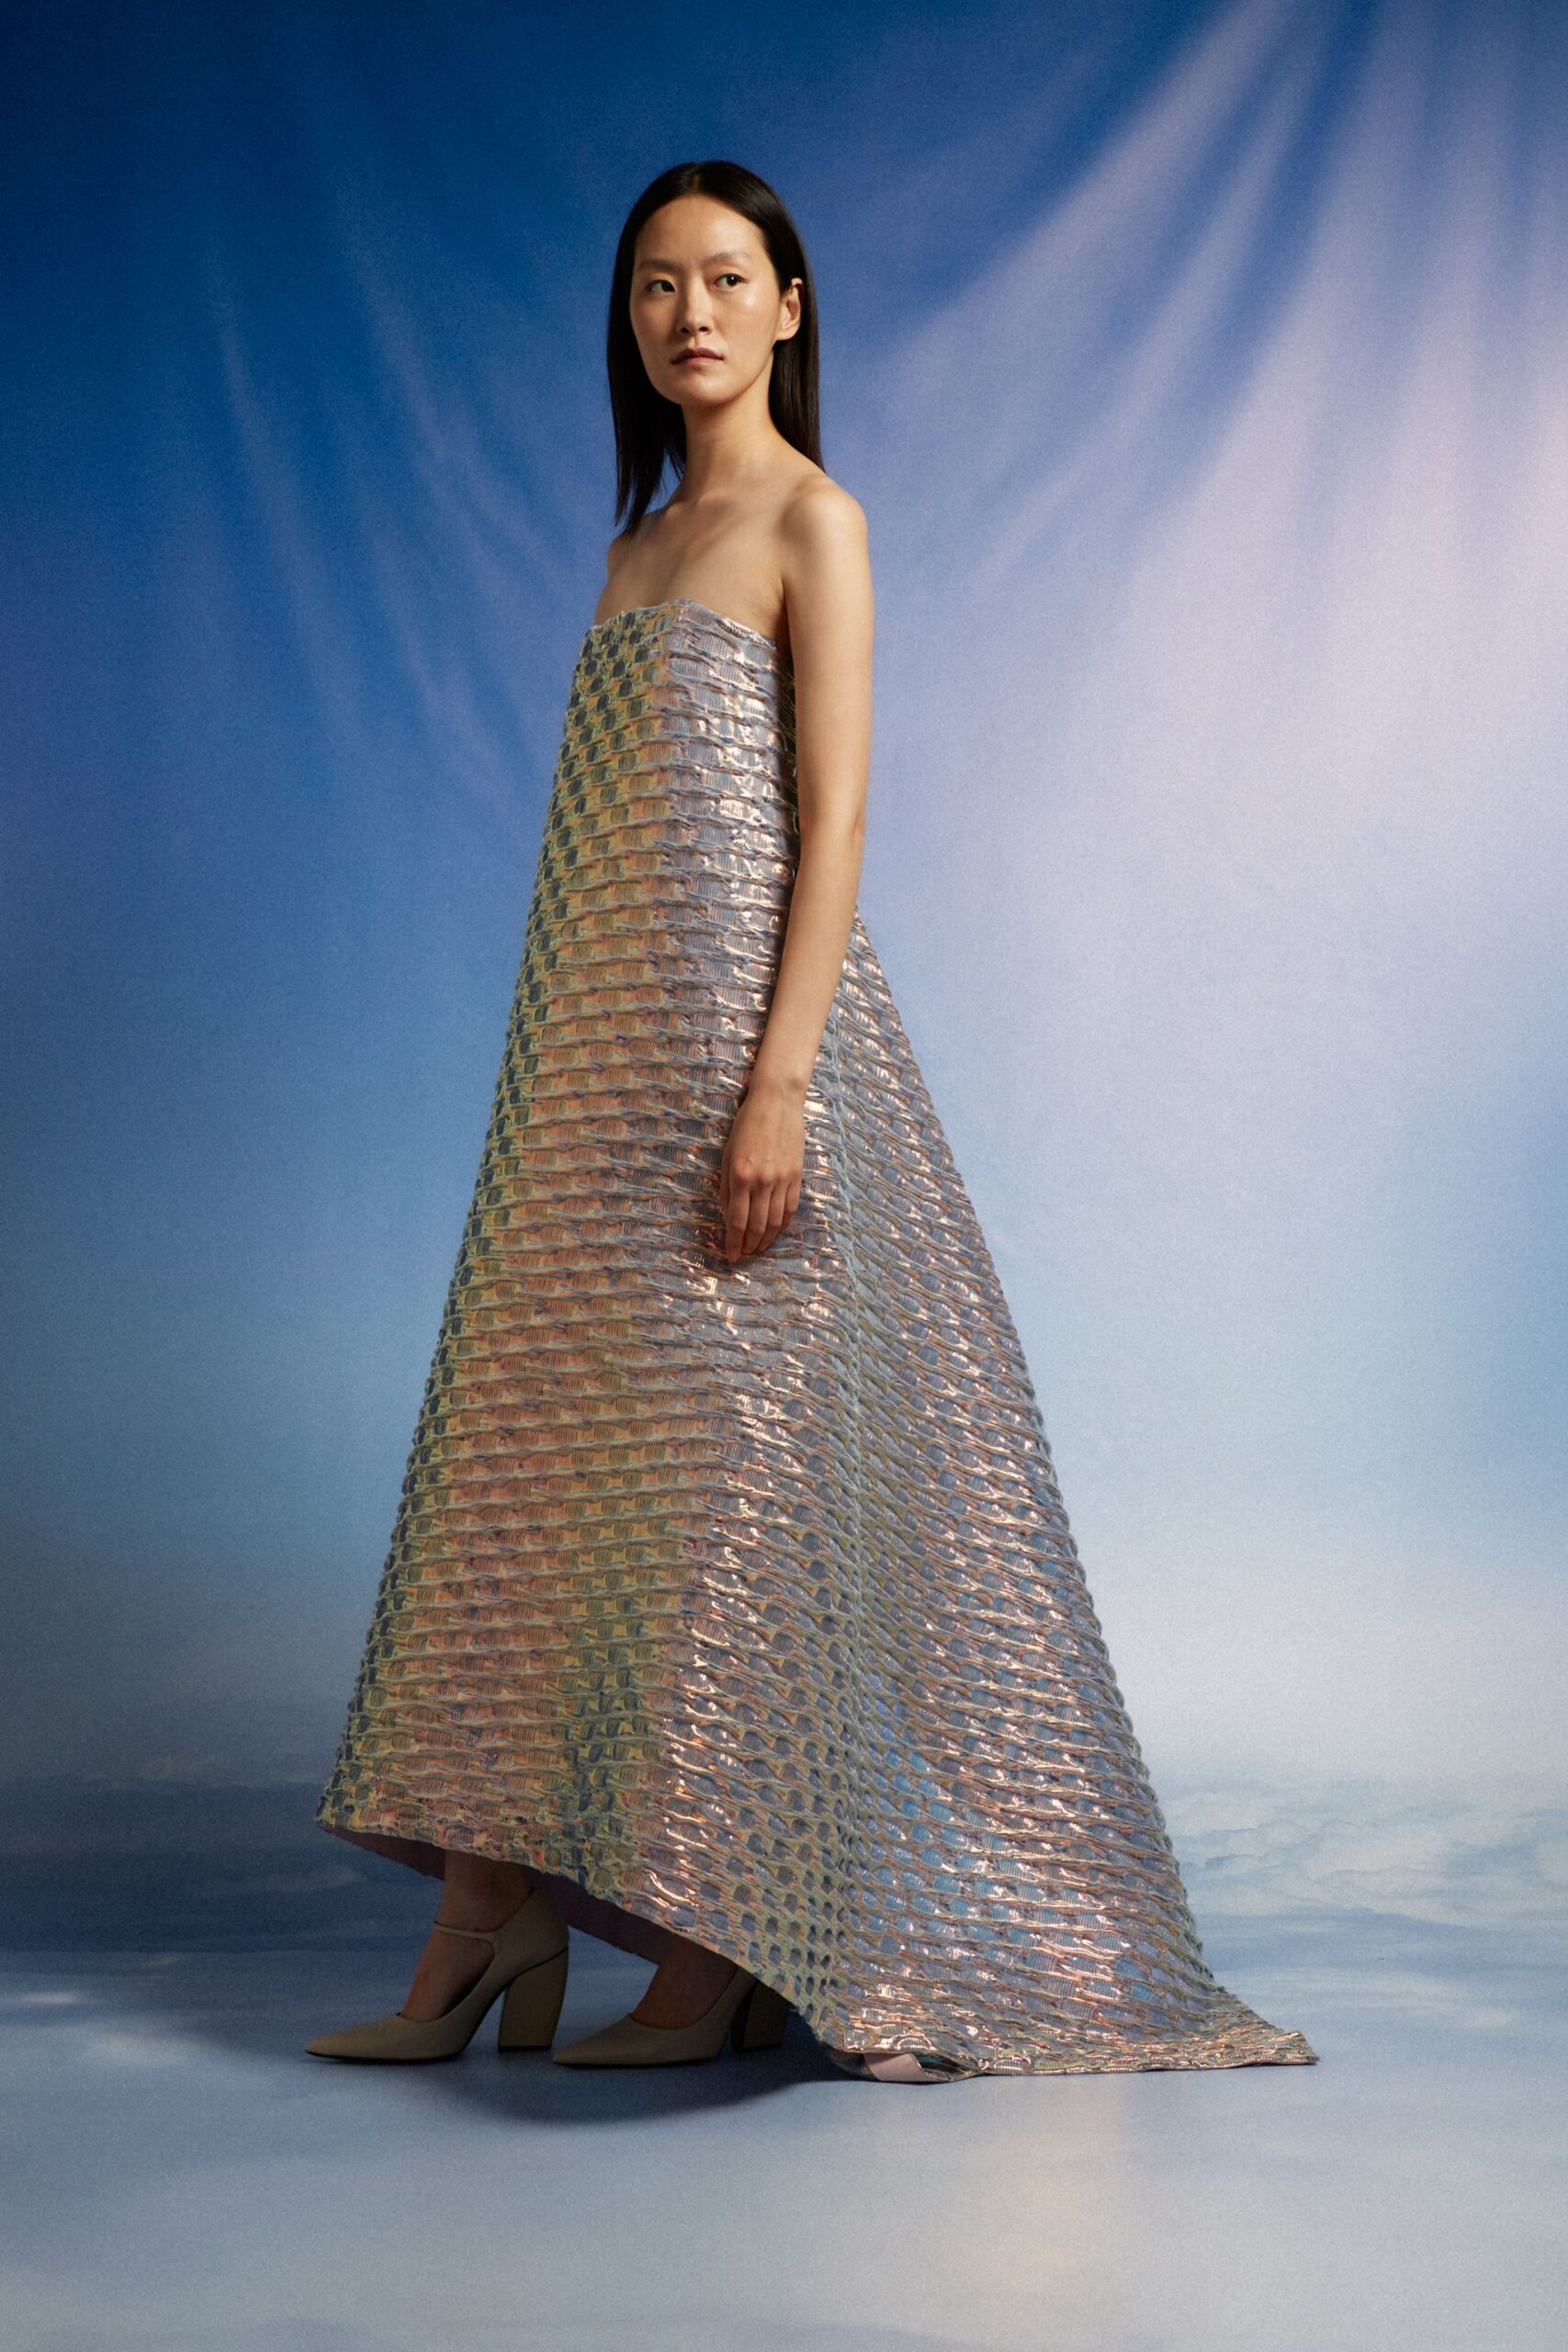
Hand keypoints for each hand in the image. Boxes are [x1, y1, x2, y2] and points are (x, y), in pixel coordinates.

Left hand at [717, 1074, 804, 1260]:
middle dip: (748, 1245)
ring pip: (775, 1221)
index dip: (733, 1242)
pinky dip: (782, 1225)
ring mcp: (782, 1180)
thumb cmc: (747, 1124)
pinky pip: (790, 1209)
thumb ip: (726, 1186)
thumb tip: (727, 1214)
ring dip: (765, 1239)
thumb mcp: (727, 1154)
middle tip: (743, 1255)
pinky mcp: (797, 1176)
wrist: (777, 1102)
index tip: (730, 1255)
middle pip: (756, 1226)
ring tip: (758, 1248)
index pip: (737, 1221)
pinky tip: (775, 1232)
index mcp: (741, 1176)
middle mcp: (762, 1181)